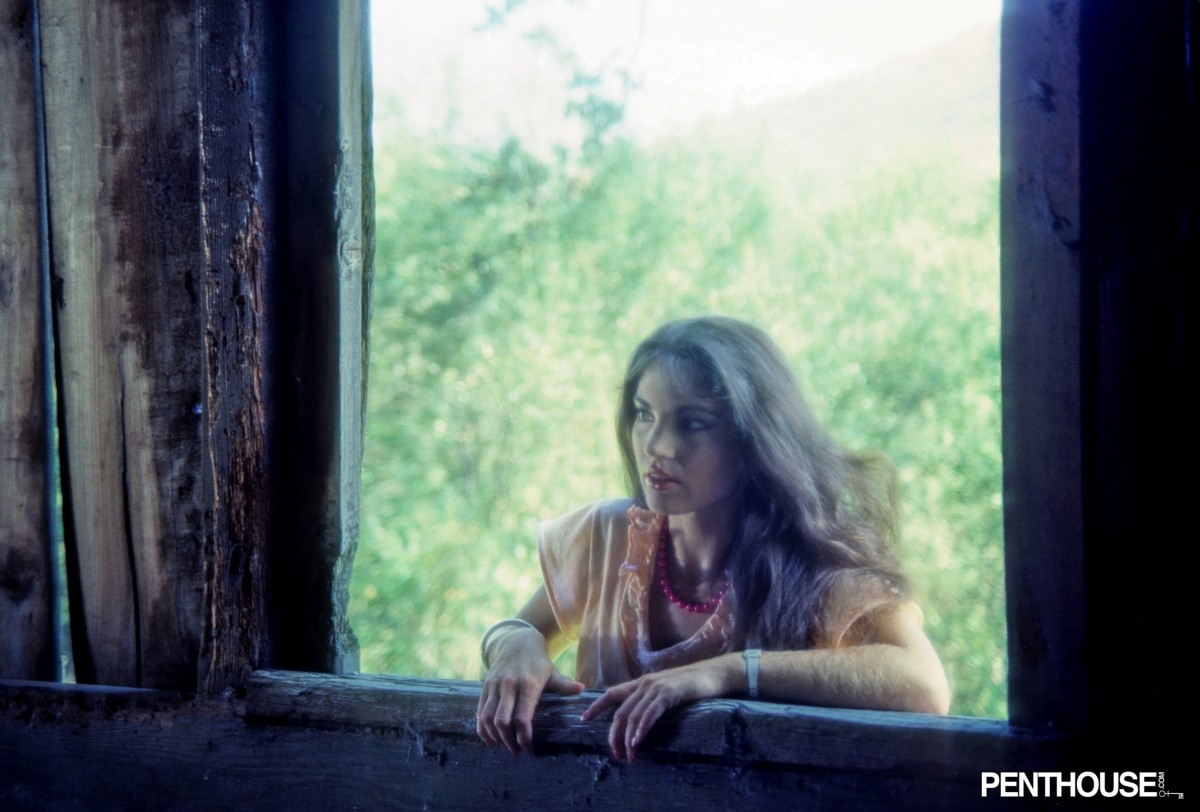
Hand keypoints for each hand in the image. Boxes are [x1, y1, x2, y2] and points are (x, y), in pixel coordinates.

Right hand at [476, 628, 583, 754]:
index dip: (524, 736)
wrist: (516, 642)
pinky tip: (489, 739)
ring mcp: (494, 686)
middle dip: (507, 741)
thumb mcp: (552, 672)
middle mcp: (508, 686)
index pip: (522, 717)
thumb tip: (582, 689)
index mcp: (527, 685)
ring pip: (488, 717)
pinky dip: (482, 728)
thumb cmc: (538, 663)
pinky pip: (480, 711)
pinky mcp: (485, 687)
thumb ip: (564, 684)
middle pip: (502, 721)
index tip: (529, 748)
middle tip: (516, 752)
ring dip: (494, 736)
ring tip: (503, 746)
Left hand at [581, 655, 737, 761]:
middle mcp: (644, 684)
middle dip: (613, 735)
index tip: (584, 719)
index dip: (597, 706)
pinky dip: (641, 730)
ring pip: (632, 716)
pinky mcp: (668, 695)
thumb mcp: (665, 689)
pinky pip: (649, 715)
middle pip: (620, 712)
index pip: (612, 693)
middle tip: (614, 754)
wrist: (713, 673)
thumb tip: (638, 717)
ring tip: (627, 756)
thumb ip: (650, 699)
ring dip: (627, 739)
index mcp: (641, 682)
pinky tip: (637, 742)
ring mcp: (656, 688)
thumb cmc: (690, 684)